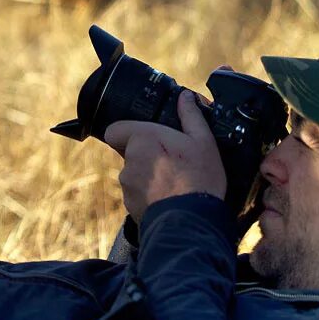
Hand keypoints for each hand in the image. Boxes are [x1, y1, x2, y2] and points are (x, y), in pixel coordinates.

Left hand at [104, 90, 226, 221]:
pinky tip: (169, 198)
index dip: (126, 132)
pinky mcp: (130, 205)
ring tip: (174, 182)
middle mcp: (129, 160)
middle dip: (145, 155)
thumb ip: (191, 116)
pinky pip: (137, 194)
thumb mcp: (203, 142)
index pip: (115, 130)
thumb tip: (186, 97)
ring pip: (134, 174)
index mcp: (143, 138)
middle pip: (129, 152)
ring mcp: (128, 184)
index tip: (145, 136)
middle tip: (171, 161)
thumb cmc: (199, 178)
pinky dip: (149, 195)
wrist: (191, 222)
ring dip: (148, 176)